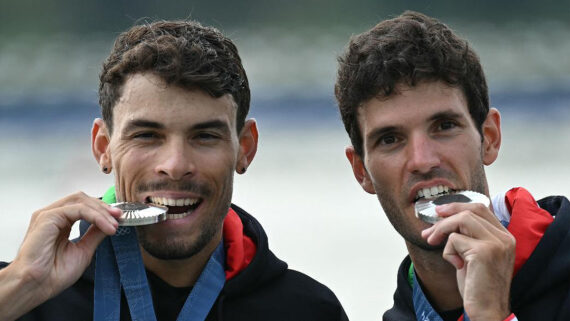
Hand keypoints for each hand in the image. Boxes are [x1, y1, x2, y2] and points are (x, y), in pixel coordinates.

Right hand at [0, 192, 120, 319]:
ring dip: (101, 211)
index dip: (103, 210)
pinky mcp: (48, 217)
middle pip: (83, 199)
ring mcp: (49, 215)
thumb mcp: (84, 250)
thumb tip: (110, 224)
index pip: (84, 206)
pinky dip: (95, 216)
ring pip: (81, 201)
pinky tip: (105, 226)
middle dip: (104, 207)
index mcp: (60, 223)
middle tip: (119, 217)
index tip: (119, 218)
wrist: (37, 285)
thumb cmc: (53, 274)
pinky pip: (77, 209)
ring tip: (114, 224)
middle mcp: (54, 216)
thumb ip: (95, 234)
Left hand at [421, 202, 514, 320]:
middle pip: (471, 210)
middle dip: (446, 215)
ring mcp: (496, 243)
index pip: (481, 208)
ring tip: (432, 242)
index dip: (458, 206)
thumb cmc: (478, 285)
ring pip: (462, 220)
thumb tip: (441, 219)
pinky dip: (447, 251)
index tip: (439, 211)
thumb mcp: (474, 256)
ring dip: (441, 230)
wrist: (487, 310)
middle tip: (429, 226)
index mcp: (505, 237)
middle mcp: (504, 238)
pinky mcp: (484, 252)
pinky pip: (454, 239)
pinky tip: (456, 265)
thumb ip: (467, 236)